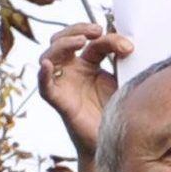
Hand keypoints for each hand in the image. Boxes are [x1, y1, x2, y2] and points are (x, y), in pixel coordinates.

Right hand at [39, 24, 130, 163]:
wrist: (115, 142)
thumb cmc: (117, 111)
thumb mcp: (122, 81)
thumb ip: (121, 62)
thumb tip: (128, 39)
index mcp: (88, 64)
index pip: (93, 43)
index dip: (109, 39)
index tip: (128, 47)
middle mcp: (72, 71)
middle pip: (63, 40)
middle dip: (77, 29)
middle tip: (97, 30)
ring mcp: (63, 84)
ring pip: (50, 55)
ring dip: (63, 44)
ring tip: (81, 41)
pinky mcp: (59, 101)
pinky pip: (45, 87)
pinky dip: (43, 75)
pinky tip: (47, 65)